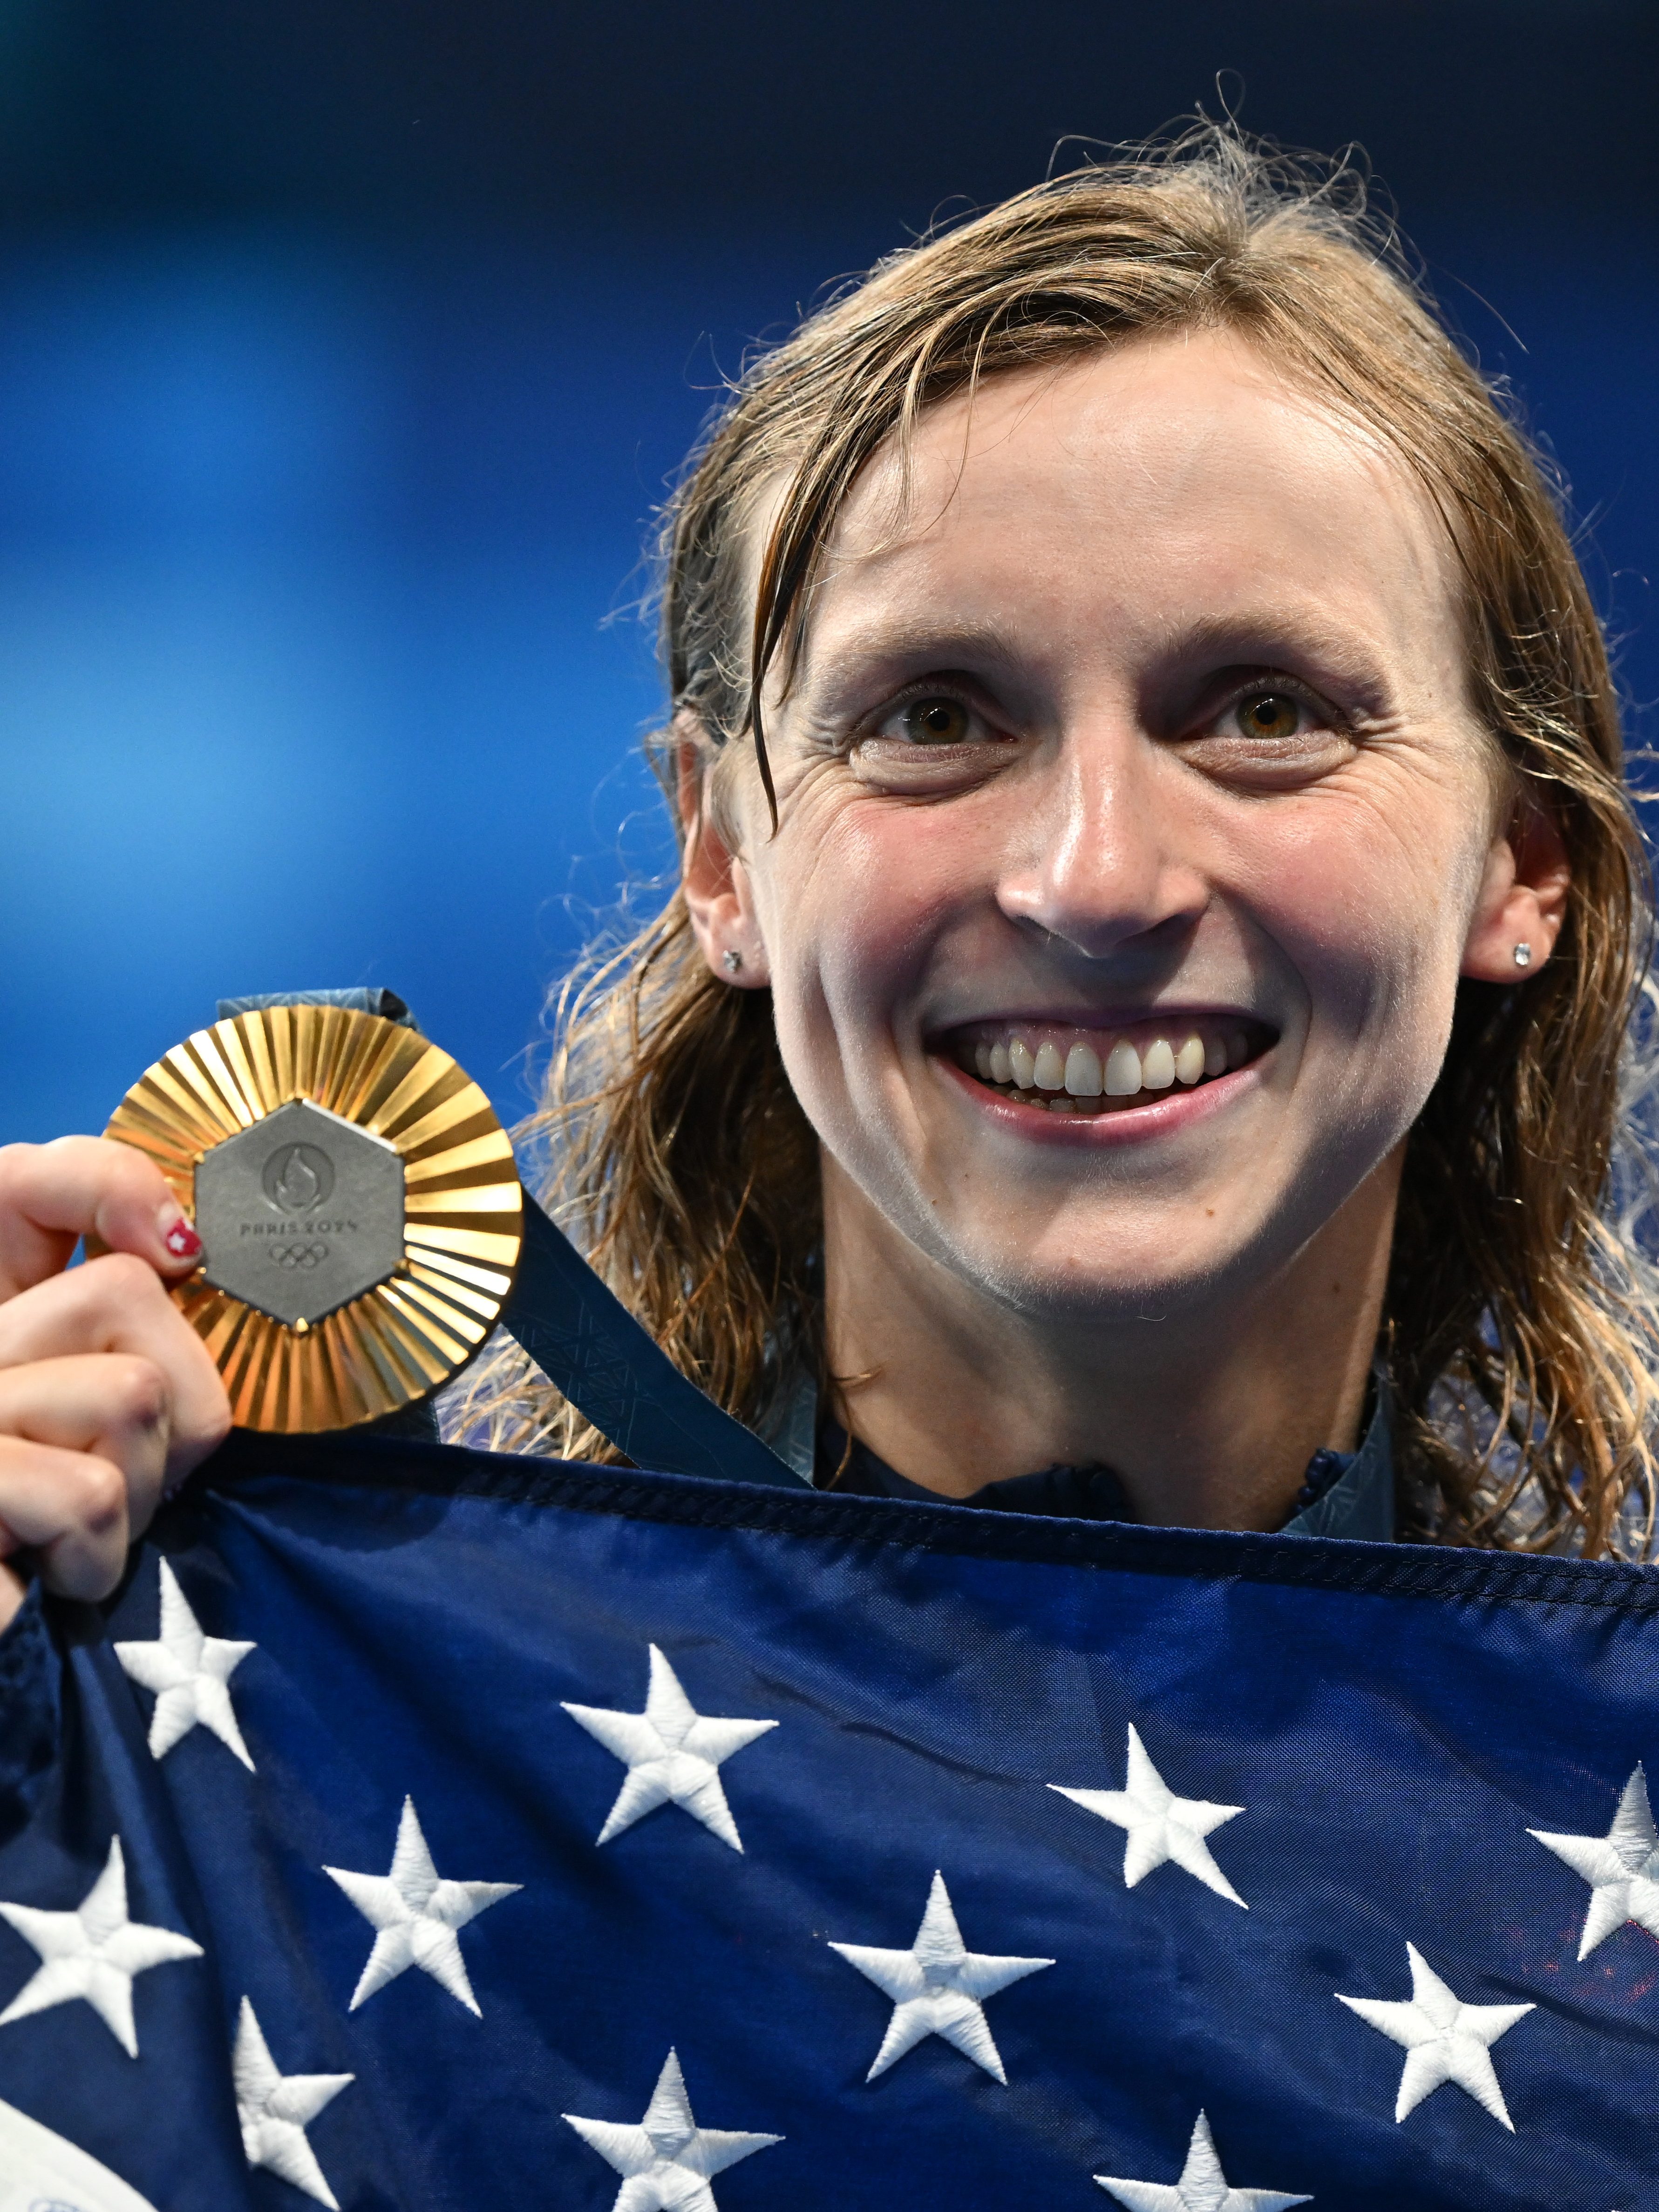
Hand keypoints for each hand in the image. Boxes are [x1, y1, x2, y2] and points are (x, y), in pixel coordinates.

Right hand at [0, 1137, 230, 1632]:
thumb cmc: (32, 1559)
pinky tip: (43, 1583)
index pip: (30, 1181)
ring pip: (131, 1393)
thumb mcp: (110, 1451)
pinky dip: (92, 1556)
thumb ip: (134, 1346)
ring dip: (136, 1494)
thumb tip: (179, 1245)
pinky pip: (84, 1492)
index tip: (174, 1249)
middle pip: (125, 1294)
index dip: (104, 1186)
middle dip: (168, 1409)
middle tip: (118, 1485)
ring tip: (74, 1541)